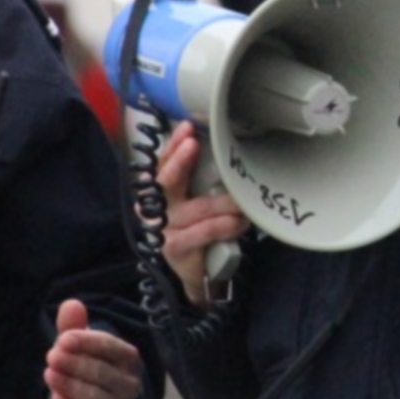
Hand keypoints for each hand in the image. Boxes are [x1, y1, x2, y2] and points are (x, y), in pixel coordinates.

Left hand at [44, 299, 144, 398]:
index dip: (86, 342)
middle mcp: (129, 383)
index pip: (110, 346)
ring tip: (48, 375)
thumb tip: (71, 304)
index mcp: (127, 358)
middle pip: (102, 372)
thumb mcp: (76, 349)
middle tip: (50, 357)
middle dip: (74, 363)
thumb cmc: (85, 372)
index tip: (62, 340)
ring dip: (69, 385)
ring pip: (95, 397)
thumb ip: (72, 327)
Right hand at [156, 121, 249, 306]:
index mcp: (158, 191)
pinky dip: (226, 225)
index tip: (187, 128)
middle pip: (166, 181)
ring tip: (243, 202)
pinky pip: (204, 230)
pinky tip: (240, 223)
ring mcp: (163, 227)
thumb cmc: (198, 228)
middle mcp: (156, 207)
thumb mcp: (196, 199)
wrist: (197, 270)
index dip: (173, 146)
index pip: (163, 164)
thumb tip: (220, 146)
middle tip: (193, 144)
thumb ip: (198, 178)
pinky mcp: (175, 246)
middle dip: (180, 161)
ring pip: (197, 208)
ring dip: (225, 203)